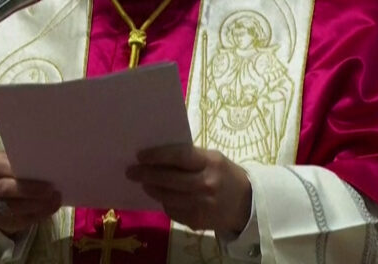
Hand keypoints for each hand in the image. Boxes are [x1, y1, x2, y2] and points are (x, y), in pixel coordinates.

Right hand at [0, 151, 61, 234]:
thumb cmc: (10, 169)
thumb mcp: (12, 160)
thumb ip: (25, 162)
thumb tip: (48, 166)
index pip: (1, 168)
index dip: (20, 172)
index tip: (42, 174)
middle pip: (5, 190)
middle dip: (30, 191)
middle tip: (51, 190)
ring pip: (11, 208)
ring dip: (36, 206)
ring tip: (54, 200)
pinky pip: (15, 221)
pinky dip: (35, 216)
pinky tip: (49, 210)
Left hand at [125, 144, 251, 234]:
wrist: (246, 204)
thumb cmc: (224, 174)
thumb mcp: (212, 159)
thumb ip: (189, 157)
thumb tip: (156, 156)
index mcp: (210, 163)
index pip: (179, 156)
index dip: (157, 156)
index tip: (140, 156)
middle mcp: (206, 184)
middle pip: (169, 180)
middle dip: (147, 175)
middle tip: (131, 171)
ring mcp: (201, 205)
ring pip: (167, 197)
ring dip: (152, 189)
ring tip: (144, 183)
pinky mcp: (197, 221)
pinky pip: (172, 211)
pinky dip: (164, 203)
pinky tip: (162, 196)